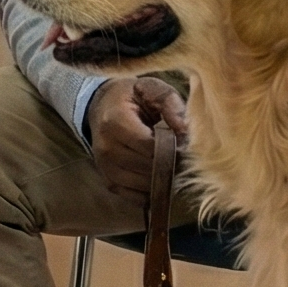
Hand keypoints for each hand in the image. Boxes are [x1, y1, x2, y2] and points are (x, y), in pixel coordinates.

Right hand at [86, 76, 188, 201]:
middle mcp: (106, 148)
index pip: (151, 147)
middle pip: (149, 167)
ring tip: (169, 162)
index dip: (172, 147)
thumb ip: (171, 103)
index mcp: (115, 122)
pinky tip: (157, 174)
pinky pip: (137, 197)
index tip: (183, 141)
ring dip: (162, 178)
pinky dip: (152, 190)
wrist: (102, 106)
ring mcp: (105, 168)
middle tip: (180, 153)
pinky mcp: (109, 182)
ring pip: (145, 185)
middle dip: (170, 163)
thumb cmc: (133, 97)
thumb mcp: (152, 88)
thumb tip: (185, 132)